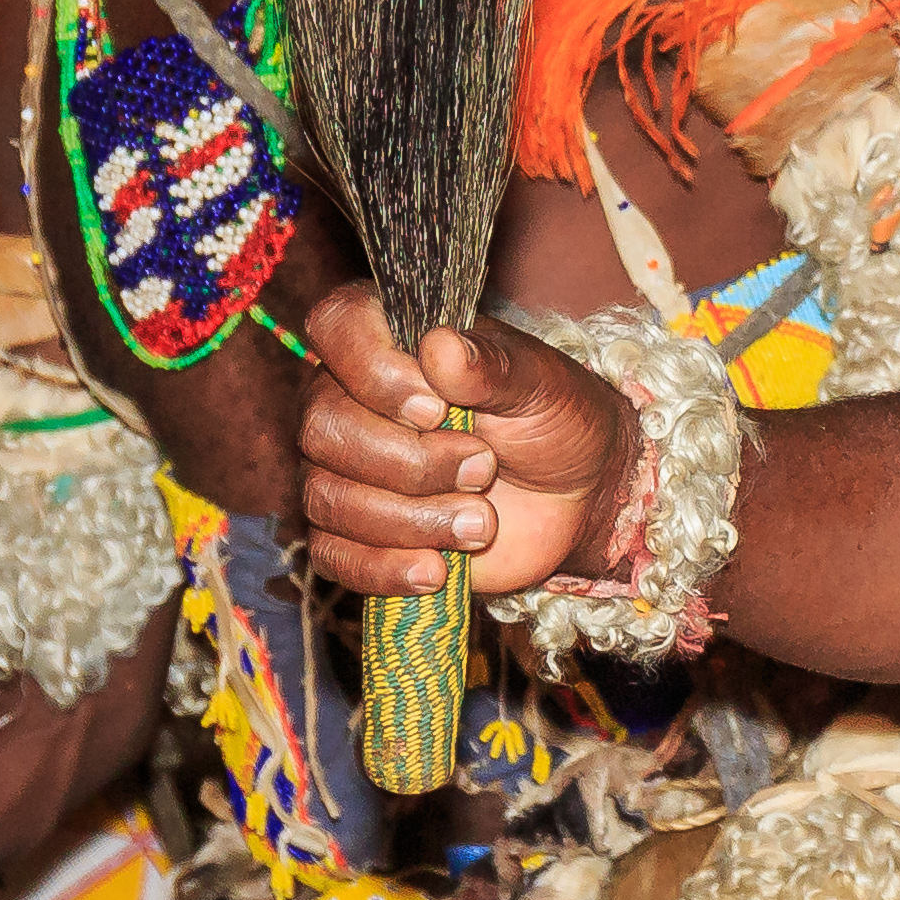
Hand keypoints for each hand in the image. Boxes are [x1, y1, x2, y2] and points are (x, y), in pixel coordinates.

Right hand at [297, 283, 634, 603]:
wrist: (575, 495)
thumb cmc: (554, 419)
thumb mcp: (540, 384)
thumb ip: (491, 365)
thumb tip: (438, 345)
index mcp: (392, 340)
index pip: (337, 327)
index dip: (374, 371)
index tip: (436, 409)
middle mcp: (351, 398)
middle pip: (323, 427)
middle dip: (410, 462)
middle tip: (484, 468)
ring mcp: (344, 469)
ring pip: (327, 498)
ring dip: (410, 520)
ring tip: (482, 523)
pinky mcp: (353, 534)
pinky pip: (332, 556)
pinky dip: (384, 569)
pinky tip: (436, 572)